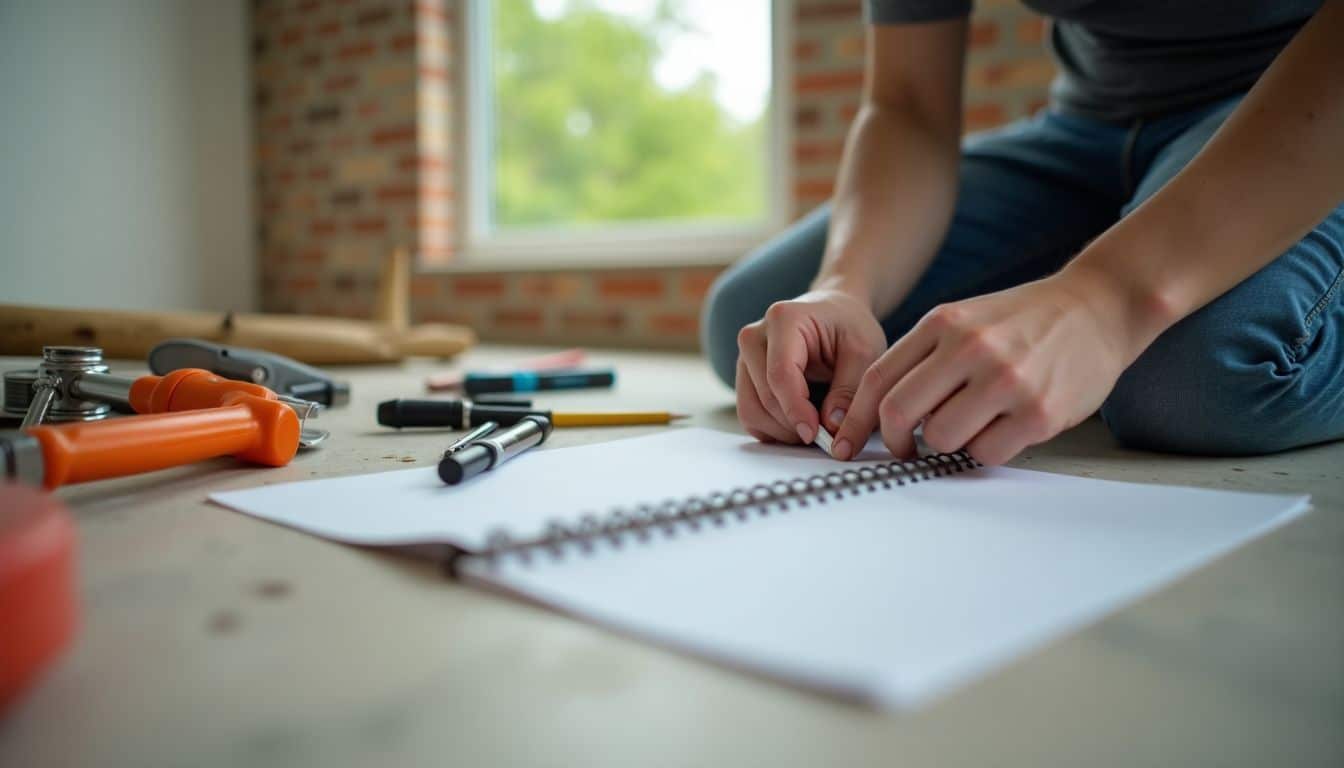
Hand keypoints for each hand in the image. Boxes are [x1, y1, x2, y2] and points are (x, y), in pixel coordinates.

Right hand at [735, 288, 888, 443]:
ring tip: (817, 428)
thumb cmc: (849, 327)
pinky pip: (750, 415)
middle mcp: (754, 337)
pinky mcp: (744, 378)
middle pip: (765, 398)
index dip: (796, 411)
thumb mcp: (865, 352)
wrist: (834, 314)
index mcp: (783, 320)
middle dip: (795, 425)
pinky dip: (774, 429)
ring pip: (751, 411)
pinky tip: (800, 423)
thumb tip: (831, 426)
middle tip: (827, 436)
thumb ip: (850, 390)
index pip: (780, 375)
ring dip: (783, 431)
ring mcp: (744, 359)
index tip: (817, 435)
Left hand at [833, 270, 1139, 463]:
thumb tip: (877, 411)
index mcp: (943, 323)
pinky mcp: (1039, 413)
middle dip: (896, 440)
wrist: (1097, 308)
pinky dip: (985, 449)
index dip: (857, 420)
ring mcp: (1006, 381)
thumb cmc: (1023, 321)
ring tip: (970, 425)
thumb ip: (922, 356)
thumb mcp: (964, 319)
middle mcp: (970, 349)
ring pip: (941, 439)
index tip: (849, 442)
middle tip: (908, 447)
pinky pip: (986, 453)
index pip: (877, 380)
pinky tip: (1001, 429)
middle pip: (899, 413)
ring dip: (948, 443)